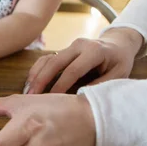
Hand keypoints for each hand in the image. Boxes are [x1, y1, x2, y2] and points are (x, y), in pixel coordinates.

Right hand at [25, 28, 142, 93]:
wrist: (118, 45)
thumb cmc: (119, 62)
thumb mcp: (118, 75)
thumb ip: (99, 85)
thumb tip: (78, 97)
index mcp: (94, 51)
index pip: (73, 70)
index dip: (61, 86)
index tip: (53, 101)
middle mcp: (79, 45)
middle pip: (54, 63)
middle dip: (41, 80)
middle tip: (32, 97)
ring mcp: (68, 46)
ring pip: (47, 60)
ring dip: (35, 76)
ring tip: (27, 92)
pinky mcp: (62, 51)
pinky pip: (46, 59)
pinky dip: (36, 71)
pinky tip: (30, 84)